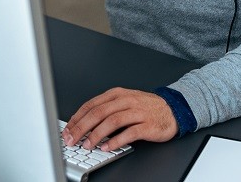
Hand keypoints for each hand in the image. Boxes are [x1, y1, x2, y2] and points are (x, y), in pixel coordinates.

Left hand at [60, 88, 176, 151]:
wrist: (172, 109)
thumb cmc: (145, 107)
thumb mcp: (123, 102)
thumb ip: (105, 109)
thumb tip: (82, 124)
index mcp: (116, 94)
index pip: (91, 105)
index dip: (77, 118)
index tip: (67, 130)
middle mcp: (126, 101)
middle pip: (98, 113)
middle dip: (82, 127)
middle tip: (72, 139)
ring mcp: (137, 112)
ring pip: (112, 121)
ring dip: (97, 134)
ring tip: (87, 144)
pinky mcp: (148, 124)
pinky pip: (130, 133)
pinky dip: (116, 141)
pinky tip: (107, 147)